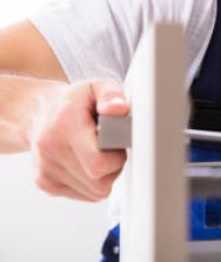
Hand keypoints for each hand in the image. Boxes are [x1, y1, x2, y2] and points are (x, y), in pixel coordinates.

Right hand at [28, 79, 128, 201]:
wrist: (40, 114)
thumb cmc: (74, 101)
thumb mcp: (97, 86)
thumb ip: (112, 94)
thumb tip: (119, 109)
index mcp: (64, 125)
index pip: (98, 163)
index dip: (117, 156)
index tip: (118, 141)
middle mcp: (50, 149)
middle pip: (99, 181)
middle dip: (115, 166)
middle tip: (112, 147)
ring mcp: (45, 170)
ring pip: (96, 191)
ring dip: (106, 175)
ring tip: (100, 152)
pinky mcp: (45, 184)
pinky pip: (87, 195)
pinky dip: (94, 182)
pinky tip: (89, 162)